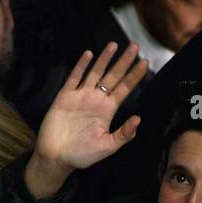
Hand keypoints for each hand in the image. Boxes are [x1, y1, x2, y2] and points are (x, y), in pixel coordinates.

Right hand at [27, 42, 149, 192]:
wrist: (56, 157)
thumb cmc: (82, 155)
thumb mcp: (108, 147)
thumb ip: (123, 134)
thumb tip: (138, 119)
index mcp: (108, 110)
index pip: (124, 89)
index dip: (134, 76)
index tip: (145, 63)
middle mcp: (96, 100)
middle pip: (113, 76)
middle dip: (124, 61)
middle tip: (135, 46)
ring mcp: (80, 96)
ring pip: (95, 73)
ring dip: (104, 59)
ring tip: (114, 45)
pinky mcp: (65, 96)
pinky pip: (74, 78)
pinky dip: (81, 66)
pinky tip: (89, 54)